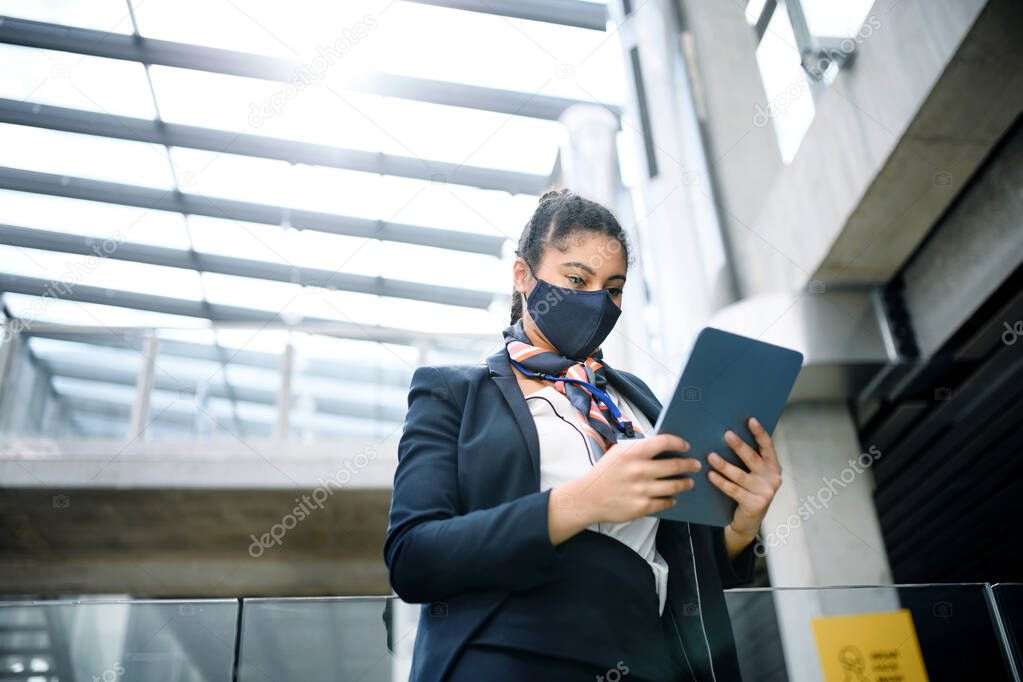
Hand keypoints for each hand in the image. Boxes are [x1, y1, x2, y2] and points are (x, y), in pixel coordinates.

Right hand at [577, 433, 700, 523]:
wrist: (588, 498)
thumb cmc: (604, 473)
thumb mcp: (618, 452)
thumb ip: (639, 448)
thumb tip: (664, 446)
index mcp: (632, 453)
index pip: (664, 442)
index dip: (679, 443)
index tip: (686, 446)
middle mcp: (639, 470)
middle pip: (675, 465)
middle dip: (690, 464)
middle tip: (696, 465)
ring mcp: (641, 490)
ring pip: (675, 486)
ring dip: (686, 483)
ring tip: (689, 482)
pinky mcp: (642, 507)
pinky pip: (666, 502)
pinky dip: (672, 499)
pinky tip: (673, 496)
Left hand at [707, 417, 781, 539]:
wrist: (748, 520)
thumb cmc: (748, 490)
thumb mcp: (753, 474)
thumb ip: (748, 459)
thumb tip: (728, 435)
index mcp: (774, 466)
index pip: (768, 446)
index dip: (759, 433)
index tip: (750, 420)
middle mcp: (773, 478)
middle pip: (753, 458)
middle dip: (739, 446)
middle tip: (726, 434)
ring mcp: (765, 492)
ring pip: (740, 475)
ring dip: (724, 465)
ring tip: (711, 456)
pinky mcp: (755, 504)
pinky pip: (734, 490)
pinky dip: (721, 482)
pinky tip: (711, 475)